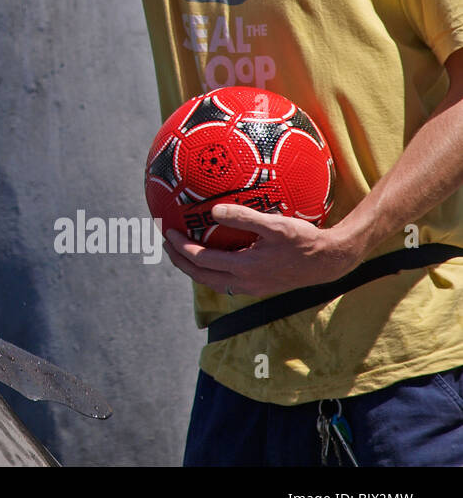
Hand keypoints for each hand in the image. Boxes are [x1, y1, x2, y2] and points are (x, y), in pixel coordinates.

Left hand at [162, 204, 364, 297]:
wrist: (330, 262)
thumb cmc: (305, 240)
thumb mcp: (276, 225)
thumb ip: (244, 217)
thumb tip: (214, 210)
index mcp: (244, 268)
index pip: (201, 260)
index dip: (181, 248)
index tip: (168, 233)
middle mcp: (245, 282)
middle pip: (201, 276)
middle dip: (180, 261)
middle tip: (166, 243)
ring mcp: (253, 287)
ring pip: (213, 281)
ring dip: (195, 267)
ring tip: (182, 251)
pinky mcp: (260, 286)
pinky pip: (227, 280)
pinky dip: (212, 269)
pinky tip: (213, 255)